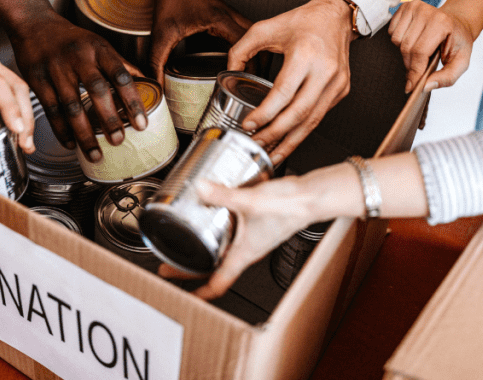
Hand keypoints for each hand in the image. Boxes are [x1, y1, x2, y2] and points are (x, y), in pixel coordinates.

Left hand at [0, 18, 34, 153]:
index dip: (9, 107)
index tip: (17, 129)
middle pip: (16, 87)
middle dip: (26, 118)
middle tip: (25, 145)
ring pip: (19, 83)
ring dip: (25, 111)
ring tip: (24, 139)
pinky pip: (12, 78)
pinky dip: (18, 100)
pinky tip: (15, 118)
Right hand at [10, 12, 146, 161]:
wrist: (33, 24)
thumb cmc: (70, 38)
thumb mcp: (98, 44)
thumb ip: (120, 64)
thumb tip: (147, 82)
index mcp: (98, 49)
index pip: (120, 76)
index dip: (132, 101)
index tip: (141, 123)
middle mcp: (78, 58)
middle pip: (96, 90)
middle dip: (108, 119)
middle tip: (118, 141)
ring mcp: (56, 69)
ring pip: (72, 105)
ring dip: (84, 133)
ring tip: (96, 153)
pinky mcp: (37, 80)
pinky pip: (51, 110)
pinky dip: (61, 130)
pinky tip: (71, 144)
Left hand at [149, 0, 251, 81]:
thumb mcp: (162, 34)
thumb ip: (157, 61)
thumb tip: (156, 84)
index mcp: (219, 19)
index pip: (245, 45)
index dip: (247, 65)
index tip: (243, 83)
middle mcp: (230, 15)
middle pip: (258, 40)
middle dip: (260, 62)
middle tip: (255, 84)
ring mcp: (232, 14)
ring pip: (256, 35)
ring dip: (258, 53)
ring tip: (253, 75)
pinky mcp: (228, 15)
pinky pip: (246, 32)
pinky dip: (250, 45)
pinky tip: (244, 59)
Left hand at [157, 179, 312, 298]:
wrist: (313, 195)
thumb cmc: (291, 206)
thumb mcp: (251, 201)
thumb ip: (224, 194)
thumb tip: (200, 189)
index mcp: (244, 253)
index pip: (218, 283)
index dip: (198, 293)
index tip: (180, 293)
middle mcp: (247, 248)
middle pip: (214, 266)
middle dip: (190, 267)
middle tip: (169, 264)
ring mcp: (251, 236)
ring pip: (222, 248)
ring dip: (202, 247)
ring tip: (183, 240)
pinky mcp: (255, 222)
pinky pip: (231, 231)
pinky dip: (217, 227)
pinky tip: (210, 211)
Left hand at [227, 0, 353, 161]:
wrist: (335, 16)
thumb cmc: (302, 21)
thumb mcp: (265, 28)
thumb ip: (241, 50)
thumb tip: (228, 72)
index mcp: (305, 54)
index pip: (283, 93)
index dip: (265, 113)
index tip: (249, 125)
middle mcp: (325, 71)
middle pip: (298, 113)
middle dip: (274, 134)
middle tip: (255, 143)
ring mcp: (337, 83)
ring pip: (312, 121)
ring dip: (290, 141)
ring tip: (270, 153)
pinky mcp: (342, 90)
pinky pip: (319, 116)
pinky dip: (302, 131)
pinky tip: (287, 139)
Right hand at [389, 1, 473, 92]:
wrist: (457, 21)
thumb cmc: (459, 41)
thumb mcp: (461, 62)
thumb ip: (447, 78)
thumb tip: (426, 87)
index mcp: (441, 22)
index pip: (419, 52)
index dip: (414, 72)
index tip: (410, 87)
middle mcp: (425, 11)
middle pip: (406, 48)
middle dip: (411, 64)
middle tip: (420, 67)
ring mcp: (413, 6)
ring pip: (396, 40)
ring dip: (405, 51)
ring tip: (420, 50)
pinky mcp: (404, 6)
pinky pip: (391, 31)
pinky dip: (400, 40)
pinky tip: (414, 38)